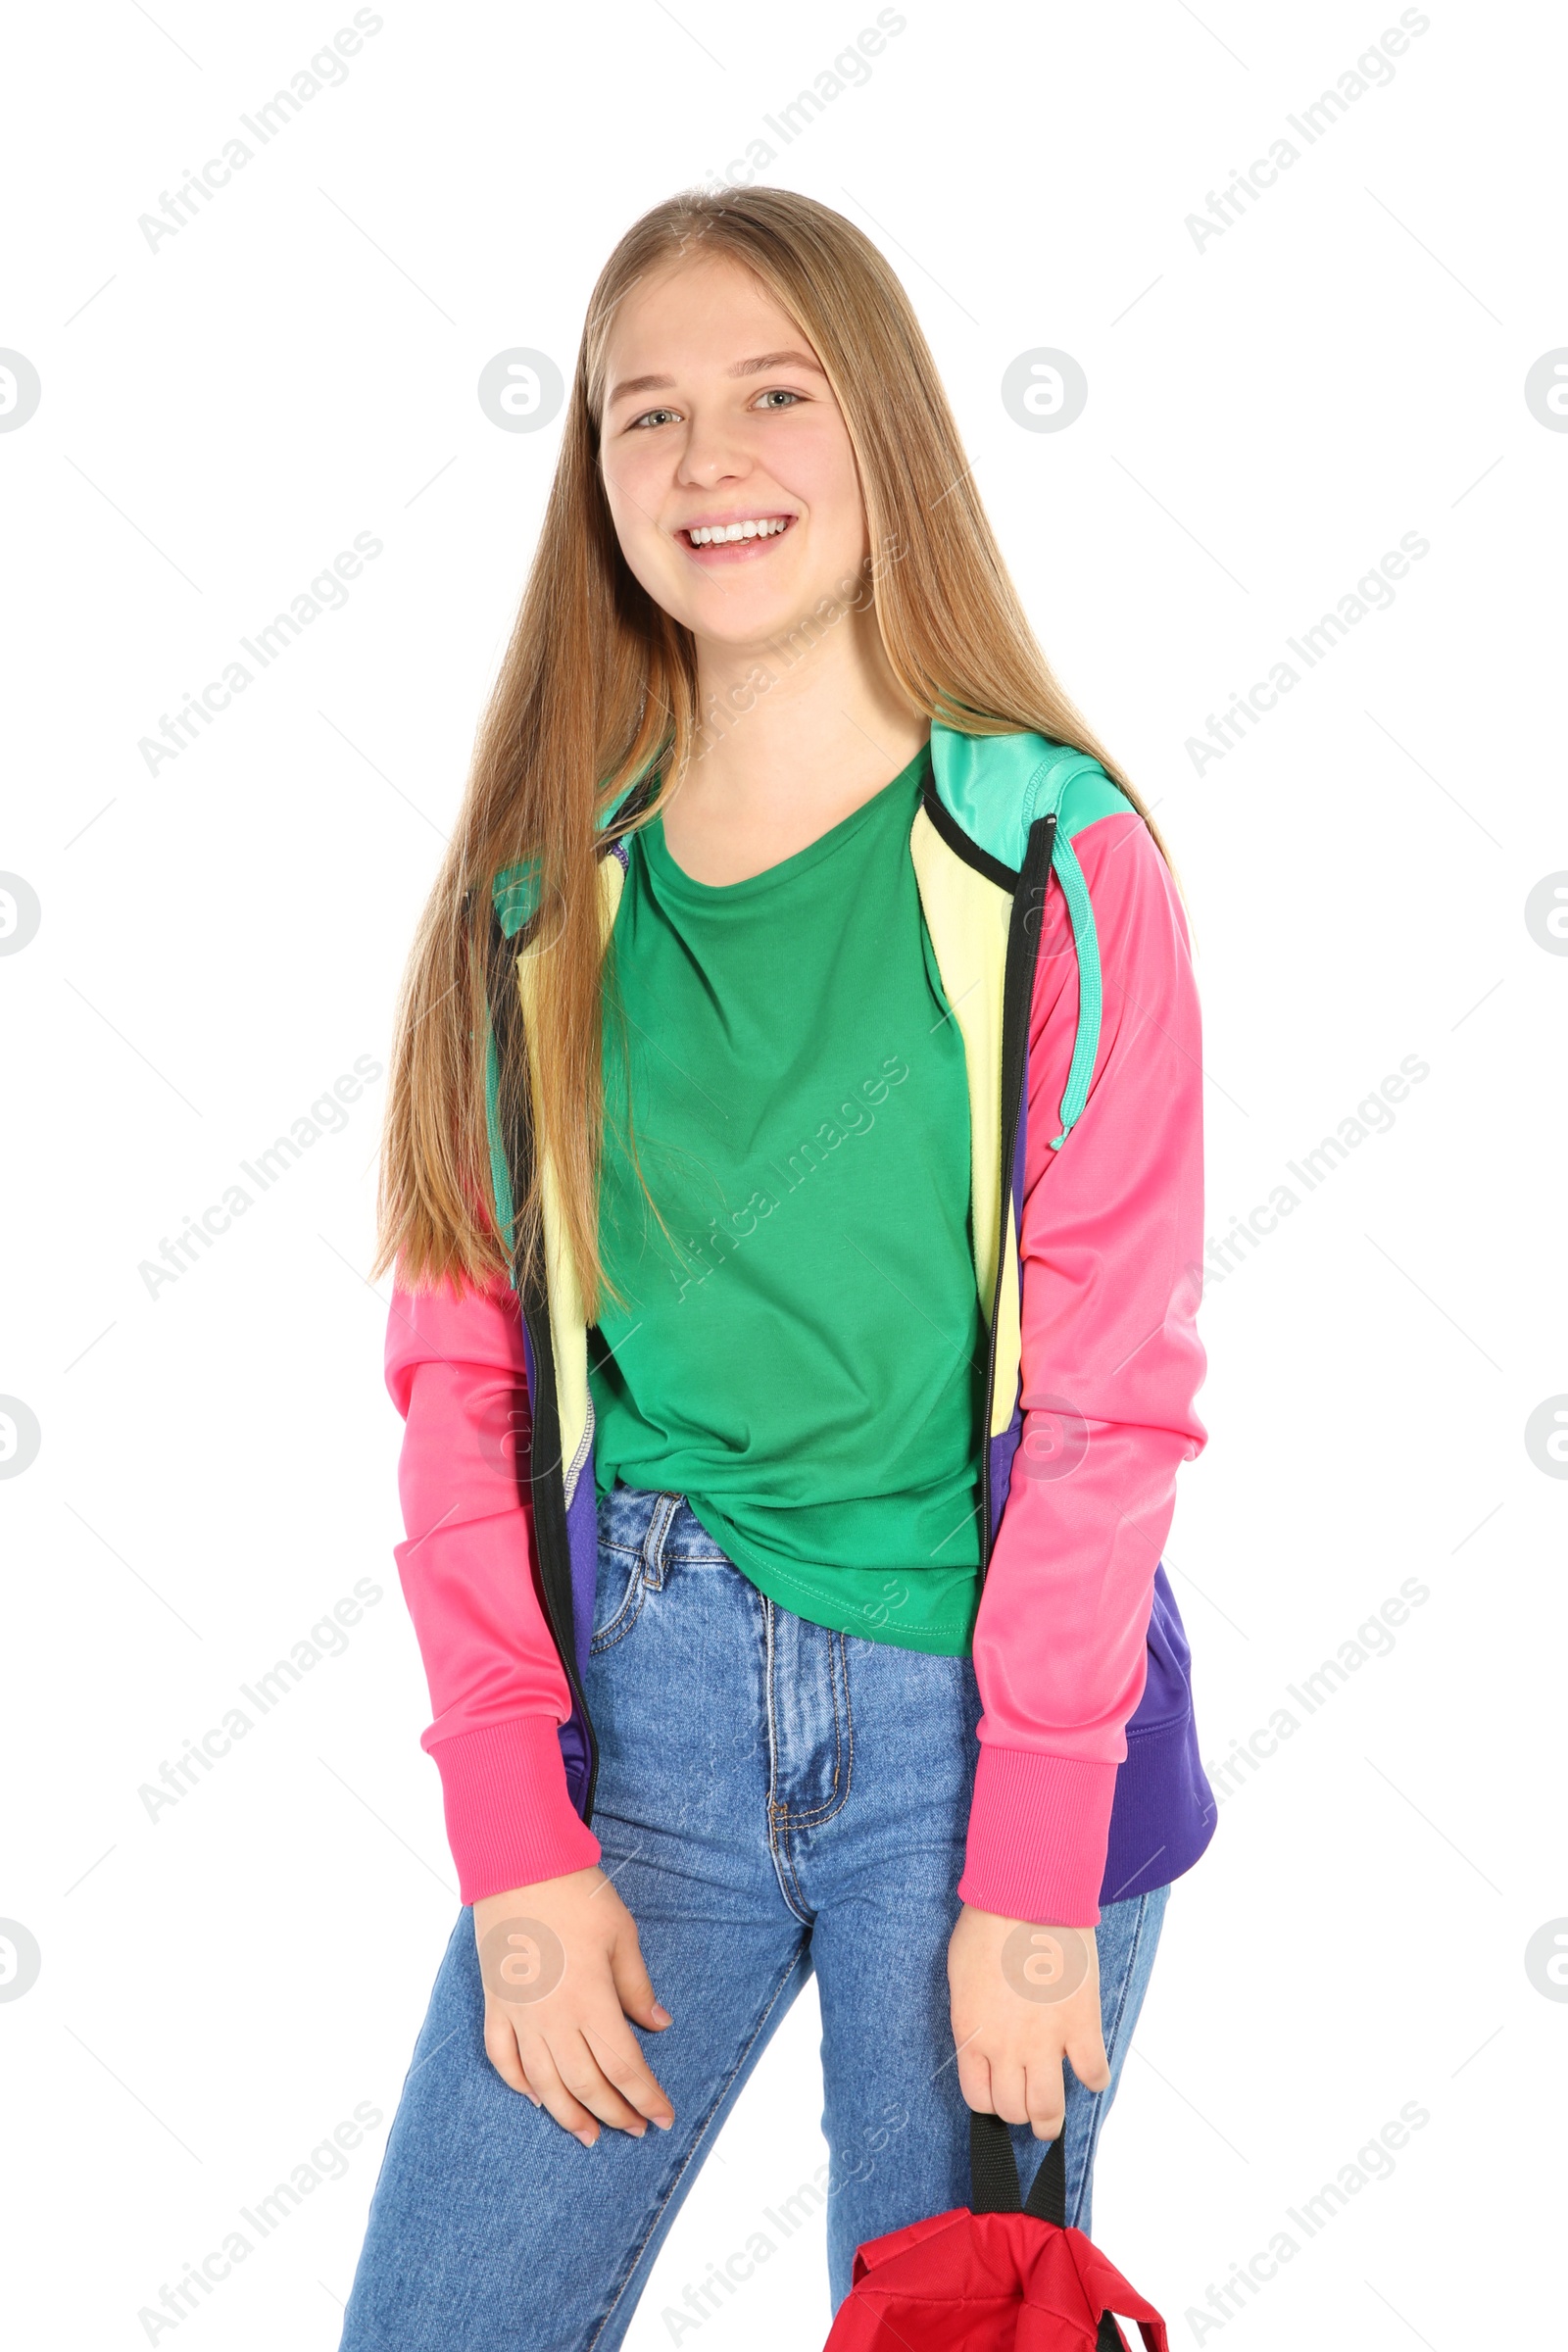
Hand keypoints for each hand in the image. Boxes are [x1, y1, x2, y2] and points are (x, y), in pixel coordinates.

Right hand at [473, 1867, 674, 2146]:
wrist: (518, 1865)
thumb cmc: (576, 1894)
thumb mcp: (622, 1935)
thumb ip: (637, 1986)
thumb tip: (658, 2025)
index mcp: (591, 2001)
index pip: (624, 2068)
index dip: (646, 2097)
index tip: (664, 2117)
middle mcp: (553, 2019)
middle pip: (587, 2085)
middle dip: (616, 2113)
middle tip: (636, 2130)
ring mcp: (520, 2016)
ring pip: (545, 2084)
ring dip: (569, 2115)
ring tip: (590, 2135)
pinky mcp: (496, 2005)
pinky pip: (503, 2059)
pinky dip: (519, 2085)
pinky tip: (537, 2099)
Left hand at [947, 1904, 1110, 2138]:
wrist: (1026, 1897)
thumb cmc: (988, 1925)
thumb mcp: (962, 1977)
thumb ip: (974, 2016)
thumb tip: (985, 2037)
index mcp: (972, 2033)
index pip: (978, 2097)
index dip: (991, 2102)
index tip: (1000, 2096)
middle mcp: (1005, 2048)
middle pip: (1013, 2109)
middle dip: (1019, 2115)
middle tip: (1029, 2111)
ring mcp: (1044, 2041)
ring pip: (1048, 2109)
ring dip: (1050, 2122)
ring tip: (1052, 2122)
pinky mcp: (1080, 2026)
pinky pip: (1092, 2074)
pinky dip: (1093, 2080)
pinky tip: (1090, 2073)